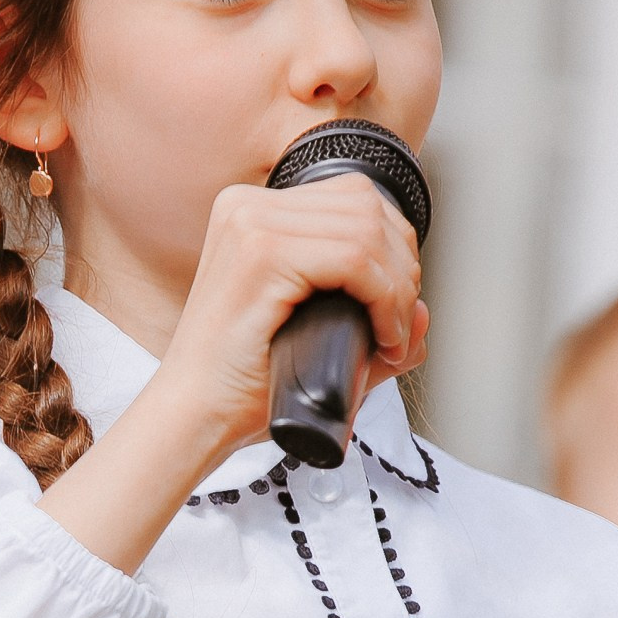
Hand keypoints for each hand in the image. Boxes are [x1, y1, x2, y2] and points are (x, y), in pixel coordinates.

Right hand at [42, 175, 426, 576]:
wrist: (193, 419)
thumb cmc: (242, 385)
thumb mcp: (314, 340)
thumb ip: (372, 323)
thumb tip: (424, 311)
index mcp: (252, 211)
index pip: (355, 198)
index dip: (395, 250)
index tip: (394, 309)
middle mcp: (246, 206)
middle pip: (366, 205)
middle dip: (403, 267)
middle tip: (397, 326)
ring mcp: (250, 225)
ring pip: (367, 230)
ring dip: (398, 288)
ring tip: (391, 336)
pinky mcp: (260, 256)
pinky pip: (355, 258)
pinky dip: (385, 299)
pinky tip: (382, 336)